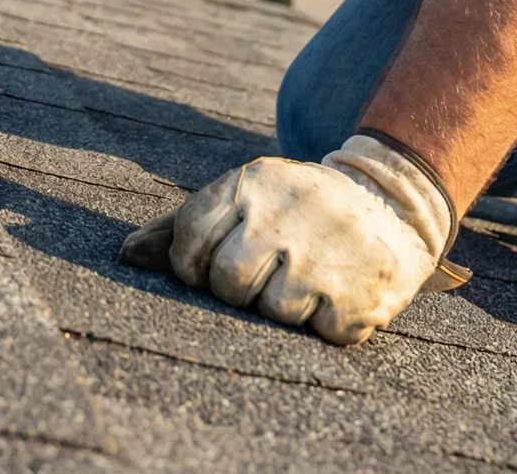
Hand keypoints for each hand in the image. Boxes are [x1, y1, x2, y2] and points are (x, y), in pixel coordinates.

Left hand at [117, 135, 463, 344]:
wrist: (392, 199)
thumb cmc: (297, 208)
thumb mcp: (246, 196)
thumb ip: (183, 225)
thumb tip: (124, 255)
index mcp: (250, 184)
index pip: (189, 238)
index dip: (191, 263)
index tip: (211, 264)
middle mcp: (284, 216)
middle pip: (226, 281)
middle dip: (238, 287)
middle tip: (265, 272)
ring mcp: (323, 256)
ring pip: (270, 310)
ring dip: (286, 304)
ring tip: (307, 276)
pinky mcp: (358, 295)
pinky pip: (320, 331)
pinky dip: (328, 321)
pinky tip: (338, 290)